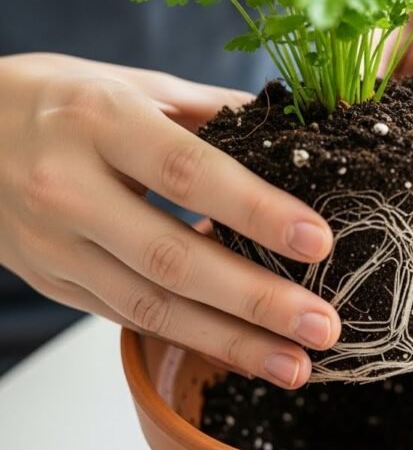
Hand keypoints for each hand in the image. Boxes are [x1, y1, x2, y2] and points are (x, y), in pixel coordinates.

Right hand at [0, 53, 339, 388]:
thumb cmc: (60, 102)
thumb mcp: (132, 84)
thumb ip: (213, 111)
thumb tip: (302, 136)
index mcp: (98, 122)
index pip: (188, 172)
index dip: (256, 211)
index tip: (320, 242)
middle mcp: (68, 188)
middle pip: (171, 258)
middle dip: (256, 300)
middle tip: (322, 326)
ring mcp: (54, 246)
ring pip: (150, 307)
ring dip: (231, 342)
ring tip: (296, 365)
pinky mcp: (55, 284)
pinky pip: (131, 321)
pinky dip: (194, 340)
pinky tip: (245, 355)